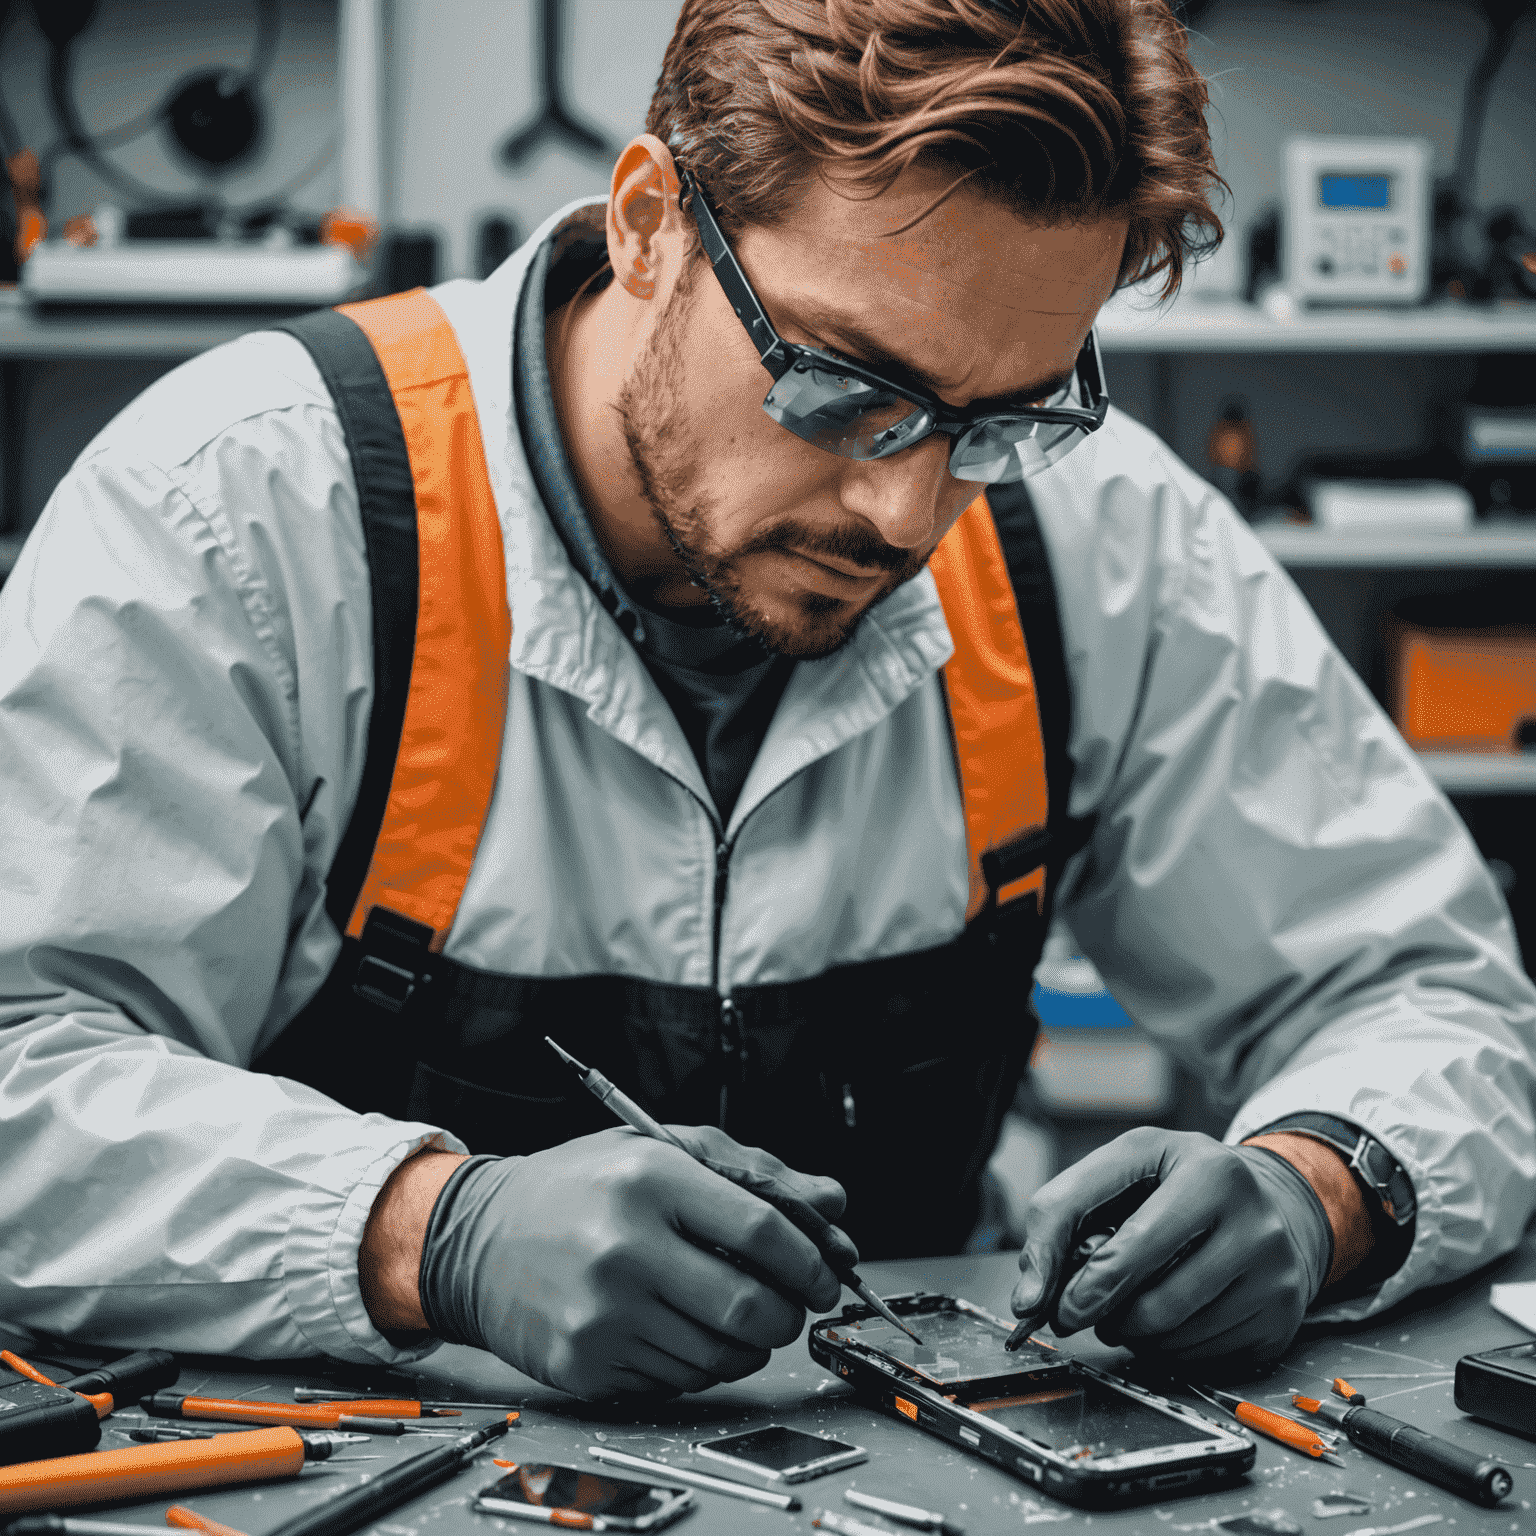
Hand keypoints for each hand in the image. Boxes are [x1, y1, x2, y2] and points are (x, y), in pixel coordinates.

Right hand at [416, 1126, 847, 1398]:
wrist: (477, 1239)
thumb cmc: (578, 1187)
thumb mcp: (658, 1150)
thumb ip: (750, 1171)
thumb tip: (832, 1204)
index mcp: (649, 1179)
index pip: (761, 1228)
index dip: (810, 1260)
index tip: (825, 1274)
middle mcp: (625, 1247)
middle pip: (749, 1306)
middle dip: (787, 1315)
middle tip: (787, 1307)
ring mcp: (602, 1313)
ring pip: (719, 1356)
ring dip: (748, 1347)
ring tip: (735, 1319)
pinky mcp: (586, 1363)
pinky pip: (676, 1381)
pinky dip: (698, 1364)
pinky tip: (681, 1331)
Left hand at [1010, 1128, 1331, 1374]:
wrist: (1271, 1202)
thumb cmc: (1177, 1183)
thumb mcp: (1119, 1170)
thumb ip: (1060, 1216)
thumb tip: (1029, 1298)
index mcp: (1203, 1168)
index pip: (1130, 1243)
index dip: (1082, 1283)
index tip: (1052, 1308)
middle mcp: (1250, 1216)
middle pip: (1153, 1299)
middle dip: (1103, 1314)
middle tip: (1077, 1314)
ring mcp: (1273, 1270)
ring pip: (1175, 1334)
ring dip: (1133, 1332)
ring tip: (1127, 1304)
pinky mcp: (1282, 1315)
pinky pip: (1204, 1355)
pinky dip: (1170, 1346)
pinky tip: (1169, 1316)